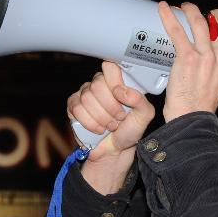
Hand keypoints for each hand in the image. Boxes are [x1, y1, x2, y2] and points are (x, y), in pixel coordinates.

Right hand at [67, 61, 155, 192]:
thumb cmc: (129, 130)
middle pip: (97, 85)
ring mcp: (85, 94)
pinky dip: (90, 123)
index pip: (110, 67)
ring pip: (87, 98)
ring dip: (102, 118)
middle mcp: (100, 84)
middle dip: (110, 107)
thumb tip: (122, 91)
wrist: (115, 149)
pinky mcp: (73, 106)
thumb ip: (140, 100)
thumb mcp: (144, 116)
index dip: (114, 83)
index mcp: (117, 81)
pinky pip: (77, 109)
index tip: (121, 97)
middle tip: (119, 117)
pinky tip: (98, 128)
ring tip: (110, 125)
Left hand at [158, 2, 217, 122]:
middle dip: (216, 13)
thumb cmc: (204, 101)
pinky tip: (163, 8)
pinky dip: (168, 17)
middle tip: (206, 15)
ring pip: (202, 21)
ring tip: (184, 7)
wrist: (191, 117)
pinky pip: (177, 31)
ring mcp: (206, 57)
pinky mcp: (187, 58)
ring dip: (191, 9)